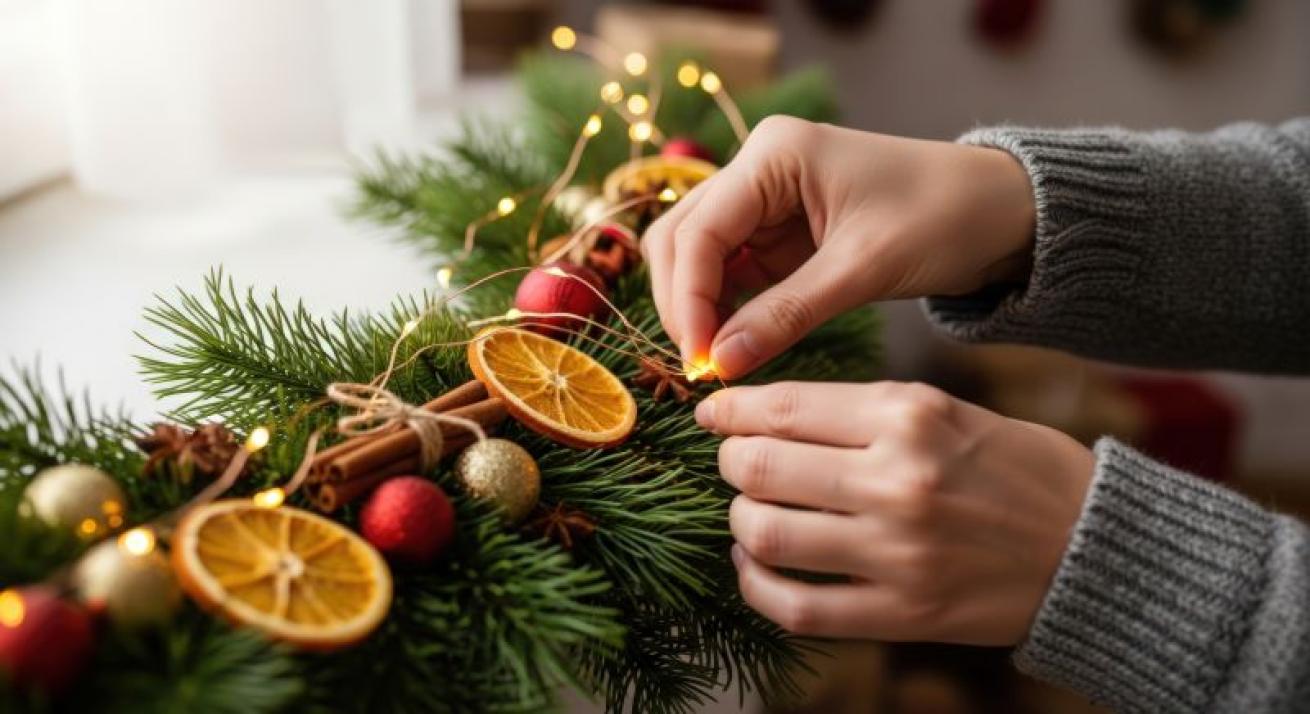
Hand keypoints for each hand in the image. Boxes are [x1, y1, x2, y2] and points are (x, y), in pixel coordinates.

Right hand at [644, 117, 1035, 377]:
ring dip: (697, 307)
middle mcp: (757, 168)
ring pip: (698, 256)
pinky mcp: (778, 232)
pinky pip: (730, 272)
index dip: (688, 298)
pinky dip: (724, 309)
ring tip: (715, 361)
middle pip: (682, 237)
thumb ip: (785, 314)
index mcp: (773, 154)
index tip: (698, 359)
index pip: (699, 230)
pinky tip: (734, 345)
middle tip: (699, 365)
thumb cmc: (942, 218)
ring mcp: (764, 200)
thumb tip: (719, 362)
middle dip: (682, 302)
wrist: (999, 210)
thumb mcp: (862, 268)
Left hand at [700, 381, 1093, 644]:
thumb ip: (861, 413)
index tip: (713, 414)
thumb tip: (767, 416)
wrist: (1095, 547)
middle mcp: (897, 480)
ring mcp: (897, 553)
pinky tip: (758, 565)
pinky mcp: (903, 612)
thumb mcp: (947, 410)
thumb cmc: (1018, 468)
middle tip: (734, 461)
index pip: (783, 408)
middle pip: (759, 468)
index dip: (730, 412)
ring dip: (741, 520)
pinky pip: (796, 607)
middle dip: (730, 462)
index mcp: (909, 415)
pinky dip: (757, 585)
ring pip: (765, 534)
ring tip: (751, 512)